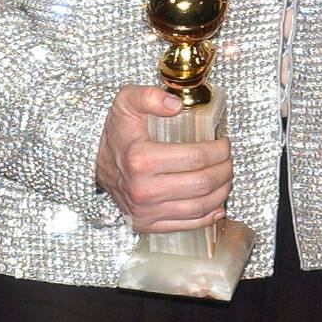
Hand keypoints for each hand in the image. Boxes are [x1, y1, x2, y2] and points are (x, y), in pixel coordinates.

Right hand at [95, 85, 232, 233]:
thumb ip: (150, 96)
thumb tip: (176, 105)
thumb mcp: (127, 102)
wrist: (93, 163)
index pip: (196, 157)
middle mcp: (143, 190)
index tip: (225, 142)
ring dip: (221, 192)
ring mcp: (145, 211)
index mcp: (141, 159)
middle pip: (201, 183)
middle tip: (229, 159)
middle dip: (225, 170)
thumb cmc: (118, 132)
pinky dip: (207, 217)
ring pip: (198, 207)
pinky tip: (218, 205)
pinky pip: (185, 225)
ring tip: (226, 177)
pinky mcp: (146, 224)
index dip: (219, 150)